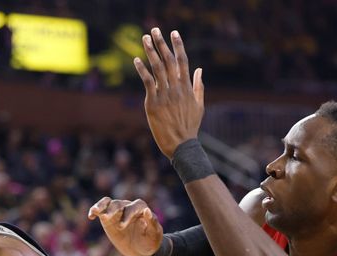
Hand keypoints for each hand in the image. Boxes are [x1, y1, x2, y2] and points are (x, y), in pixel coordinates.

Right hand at [89, 197, 162, 255]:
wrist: (140, 249)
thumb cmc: (150, 241)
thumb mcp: (154, 234)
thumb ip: (152, 223)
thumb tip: (147, 210)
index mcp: (141, 209)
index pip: (135, 206)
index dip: (129, 213)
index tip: (122, 225)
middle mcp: (128, 207)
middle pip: (119, 203)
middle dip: (114, 210)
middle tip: (109, 218)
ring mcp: (117, 212)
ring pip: (108, 203)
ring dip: (102, 206)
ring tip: (97, 211)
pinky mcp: (108, 218)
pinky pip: (100, 210)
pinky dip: (94, 210)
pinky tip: (90, 216)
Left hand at [134, 28, 203, 158]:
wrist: (182, 145)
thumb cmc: (190, 127)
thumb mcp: (199, 105)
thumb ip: (198, 86)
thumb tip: (199, 69)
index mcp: (187, 88)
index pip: (183, 61)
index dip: (178, 46)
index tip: (174, 33)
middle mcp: (176, 88)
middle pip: (169, 61)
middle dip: (162, 44)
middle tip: (155, 30)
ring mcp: (165, 95)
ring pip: (157, 68)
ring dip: (151, 52)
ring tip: (145, 38)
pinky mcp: (153, 103)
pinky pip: (147, 82)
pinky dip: (142, 70)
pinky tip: (136, 60)